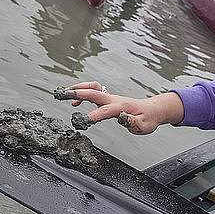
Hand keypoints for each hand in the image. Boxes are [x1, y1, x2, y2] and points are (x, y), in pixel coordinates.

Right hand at [59, 82, 183, 134]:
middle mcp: (115, 99)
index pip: (106, 110)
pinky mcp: (109, 99)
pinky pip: (93, 92)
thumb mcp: (144, 125)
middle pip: (93, 92)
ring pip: (92, 88)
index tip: (82, 121)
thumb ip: (133, 122)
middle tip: (61, 95)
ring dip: (77, 89)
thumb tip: (123, 119)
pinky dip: (82, 94)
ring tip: (63, 94)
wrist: (153, 110)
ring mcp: (111, 97)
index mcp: (122, 107)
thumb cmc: (148, 119)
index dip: (94, 115)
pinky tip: (75, 103)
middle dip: (77, 93)